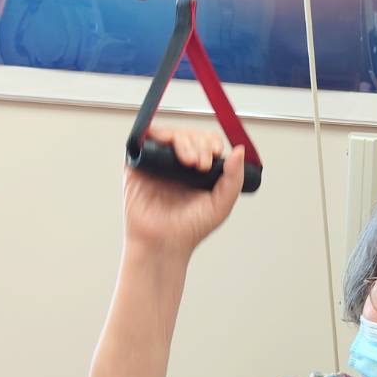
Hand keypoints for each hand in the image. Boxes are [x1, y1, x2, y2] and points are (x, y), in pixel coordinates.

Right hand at [123, 123, 243, 259]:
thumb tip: (239, 150)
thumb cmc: (191, 228)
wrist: (164, 243)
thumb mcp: (222, 204)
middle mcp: (177, 163)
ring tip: (189, 161)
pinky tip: (168, 148)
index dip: (211, 142)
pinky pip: (144, 139)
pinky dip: (157, 136)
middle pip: (189, 134)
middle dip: (199, 143)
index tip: (215, 154)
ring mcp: (157, 162)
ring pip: (170, 134)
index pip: (206, 141)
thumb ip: (234, 178)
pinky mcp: (137, 164)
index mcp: (198, 169)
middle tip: (201, 165)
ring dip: (182, 140)